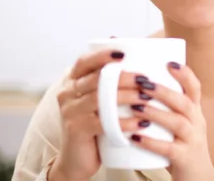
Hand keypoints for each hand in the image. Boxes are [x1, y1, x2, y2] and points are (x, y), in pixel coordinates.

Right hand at [49, 42, 151, 180]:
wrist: (76, 159)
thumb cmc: (94, 124)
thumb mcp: (97, 101)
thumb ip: (107, 82)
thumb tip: (131, 53)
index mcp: (72, 82)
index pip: (85, 61)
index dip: (103, 55)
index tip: (123, 53)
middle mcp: (67, 93)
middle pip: (96, 79)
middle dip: (123, 77)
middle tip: (145, 79)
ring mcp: (70, 111)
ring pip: (100, 98)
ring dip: (126, 96)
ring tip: (146, 98)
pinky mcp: (77, 130)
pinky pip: (103, 122)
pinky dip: (124, 122)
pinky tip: (141, 122)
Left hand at [130, 62, 213, 180]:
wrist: (198, 179)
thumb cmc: (182, 146)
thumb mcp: (180, 124)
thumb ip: (166, 107)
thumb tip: (137, 84)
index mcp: (195, 111)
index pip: (195, 88)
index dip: (184, 74)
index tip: (169, 63)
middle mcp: (197, 123)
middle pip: (184, 102)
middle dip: (163, 91)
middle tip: (142, 83)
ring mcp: (193, 141)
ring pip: (178, 122)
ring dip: (156, 113)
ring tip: (135, 106)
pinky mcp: (185, 159)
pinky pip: (169, 149)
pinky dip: (152, 142)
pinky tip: (135, 137)